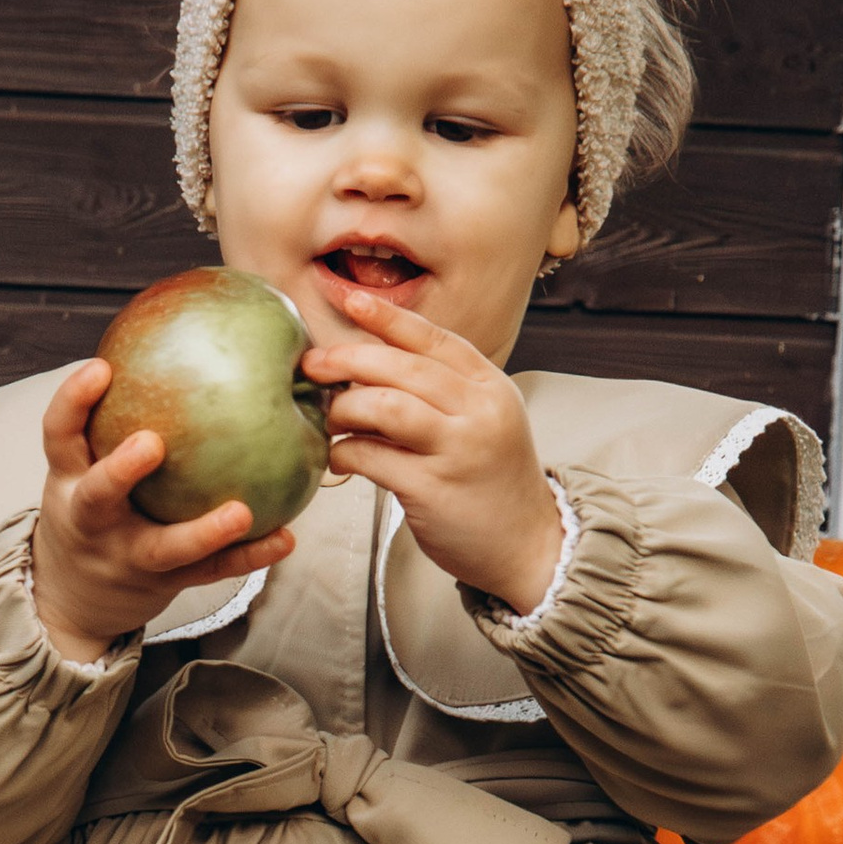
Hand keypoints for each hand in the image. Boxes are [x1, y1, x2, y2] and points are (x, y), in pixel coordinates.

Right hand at [28, 357, 296, 660]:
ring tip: (242, 512)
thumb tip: (187, 340)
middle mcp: (91, 519)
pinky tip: (284, 539)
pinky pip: (208, 572)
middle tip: (152, 443)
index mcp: (70, 480)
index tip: (100, 368)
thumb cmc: (95, 505)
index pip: (59, 435)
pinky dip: (248, 558)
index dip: (73, 401)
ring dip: (202, 531)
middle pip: (97, 496)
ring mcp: (125, 556)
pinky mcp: (161, 584)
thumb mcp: (86, 464)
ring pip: (162, 548)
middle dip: (119, 471)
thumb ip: (120, 416)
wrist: (74, 595)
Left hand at [301, 282, 563, 610]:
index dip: (388, 317)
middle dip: (350, 360)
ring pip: (387, 407)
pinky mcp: (434, 489)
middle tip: (315, 366)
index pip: (433, 339)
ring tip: (330, 419)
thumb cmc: (492, 480)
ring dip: (346, 408)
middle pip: (404, 367)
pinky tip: (338, 457)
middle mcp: (480, 412)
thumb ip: (439, 391)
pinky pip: (374, 457)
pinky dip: (346, 452)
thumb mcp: (481, 421)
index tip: (350, 299)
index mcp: (490, 387)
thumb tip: (365, 366)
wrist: (528, 544)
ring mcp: (459, 450)